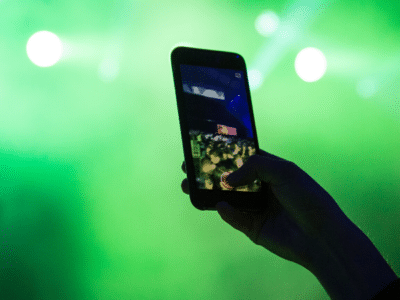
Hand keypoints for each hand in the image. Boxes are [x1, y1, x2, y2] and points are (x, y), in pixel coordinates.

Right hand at [181, 149, 346, 270]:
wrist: (321, 235)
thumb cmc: (307, 197)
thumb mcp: (283, 170)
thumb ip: (254, 166)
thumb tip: (228, 179)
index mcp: (269, 170)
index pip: (241, 158)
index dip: (223, 153)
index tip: (203, 147)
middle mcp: (260, 187)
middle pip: (229, 178)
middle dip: (209, 173)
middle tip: (189, 167)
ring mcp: (255, 207)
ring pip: (226, 198)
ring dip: (208, 192)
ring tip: (189, 186)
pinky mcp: (252, 227)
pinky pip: (234, 217)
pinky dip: (227, 212)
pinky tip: (221, 206)